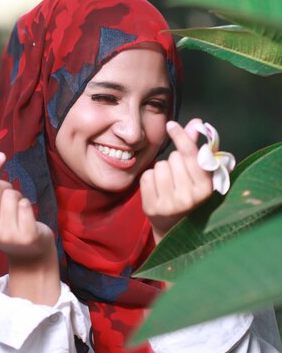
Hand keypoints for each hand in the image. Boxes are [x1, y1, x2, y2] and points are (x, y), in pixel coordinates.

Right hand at [0, 153, 54, 264]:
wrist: (29, 254)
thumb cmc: (8, 224)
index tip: (0, 157)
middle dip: (5, 185)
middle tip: (9, 197)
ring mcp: (4, 236)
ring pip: (11, 195)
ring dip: (18, 197)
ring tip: (18, 210)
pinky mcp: (24, 236)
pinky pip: (25, 205)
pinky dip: (28, 205)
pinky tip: (27, 217)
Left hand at [140, 118, 212, 243]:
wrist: (175, 229)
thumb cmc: (190, 195)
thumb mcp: (199, 175)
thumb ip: (197, 148)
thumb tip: (195, 123)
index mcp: (206, 189)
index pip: (191, 156)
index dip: (181, 138)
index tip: (171, 124)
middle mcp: (189, 198)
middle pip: (174, 159)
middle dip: (175, 161)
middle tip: (179, 177)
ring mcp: (169, 205)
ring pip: (159, 166)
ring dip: (162, 170)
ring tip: (169, 184)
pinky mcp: (151, 207)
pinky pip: (146, 176)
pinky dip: (149, 179)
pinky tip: (158, 190)